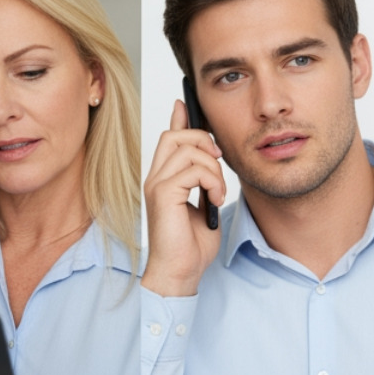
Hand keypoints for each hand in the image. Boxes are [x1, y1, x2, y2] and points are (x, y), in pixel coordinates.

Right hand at [141, 100, 226, 296]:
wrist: (180, 271)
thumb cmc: (191, 244)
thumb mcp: (204, 202)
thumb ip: (204, 179)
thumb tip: (212, 158)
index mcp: (163, 178)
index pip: (168, 136)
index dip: (179, 117)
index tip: (185, 103)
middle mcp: (155, 178)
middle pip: (175, 134)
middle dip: (204, 141)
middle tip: (218, 165)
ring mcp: (156, 185)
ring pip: (187, 148)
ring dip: (213, 168)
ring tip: (218, 191)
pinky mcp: (163, 195)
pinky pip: (194, 170)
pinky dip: (212, 182)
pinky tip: (214, 199)